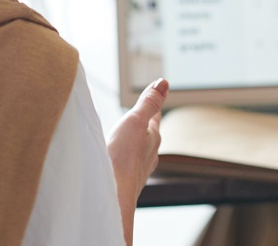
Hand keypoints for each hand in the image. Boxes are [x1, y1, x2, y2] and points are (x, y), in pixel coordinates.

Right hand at [108, 78, 167, 200]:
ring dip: (135, 142)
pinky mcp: (128, 181)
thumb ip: (148, 103)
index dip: (155, 102)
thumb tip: (163, 83)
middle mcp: (150, 154)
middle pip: (149, 133)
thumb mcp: (135, 121)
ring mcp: (140, 169)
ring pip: (141, 151)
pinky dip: (126, 157)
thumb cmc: (123, 158)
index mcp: (153, 137)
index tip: (159, 90)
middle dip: (145, 123)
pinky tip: (120, 162)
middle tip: (144, 113)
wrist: (113, 194)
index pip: (155, 115)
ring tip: (131, 137)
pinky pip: (129, 164)